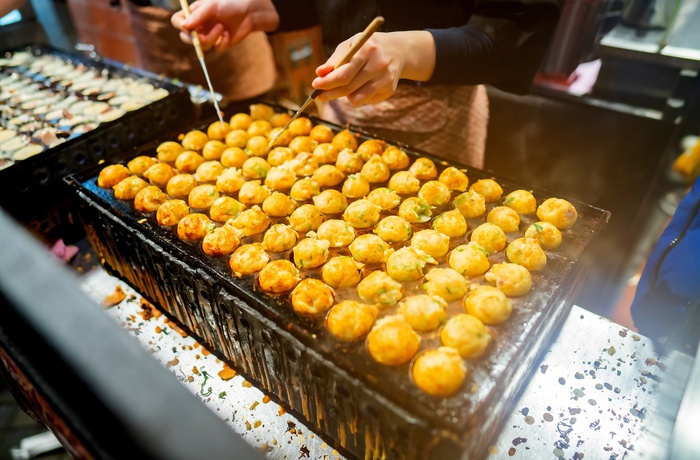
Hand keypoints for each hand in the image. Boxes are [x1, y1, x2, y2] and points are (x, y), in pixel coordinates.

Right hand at [171, 0, 278, 51]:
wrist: (249, 12)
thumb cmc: (229, 3)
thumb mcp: (212, 6)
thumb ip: (198, 15)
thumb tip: (183, 26)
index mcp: (194, 14)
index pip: (178, 21)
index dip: (180, 26)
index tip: (189, 28)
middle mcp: (199, 25)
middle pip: (186, 38)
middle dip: (194, 39)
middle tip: (201, 37)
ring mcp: (209, 35)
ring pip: (202, 46)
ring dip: (211, 38)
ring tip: (222, 27)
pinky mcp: (219, 43)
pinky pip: (216, 48)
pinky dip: (222, 42)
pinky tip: (228, 33)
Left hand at [311, 31, 435, 105]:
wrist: (398, 51)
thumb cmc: (367, 48)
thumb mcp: (351, 46)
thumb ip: (335, 60)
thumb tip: (319, 73)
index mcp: (367, 50)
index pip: (344, 73)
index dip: (327, 82)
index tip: (315, 85)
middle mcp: (379, 65)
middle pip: (348, 88)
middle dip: (330, 93)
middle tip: (319, 95)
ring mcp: (386, 79)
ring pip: (356, 98)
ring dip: (345, 96)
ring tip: (345, 86)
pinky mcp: (390, 90)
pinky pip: (365, 100)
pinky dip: (358, 96)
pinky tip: (362, 85)